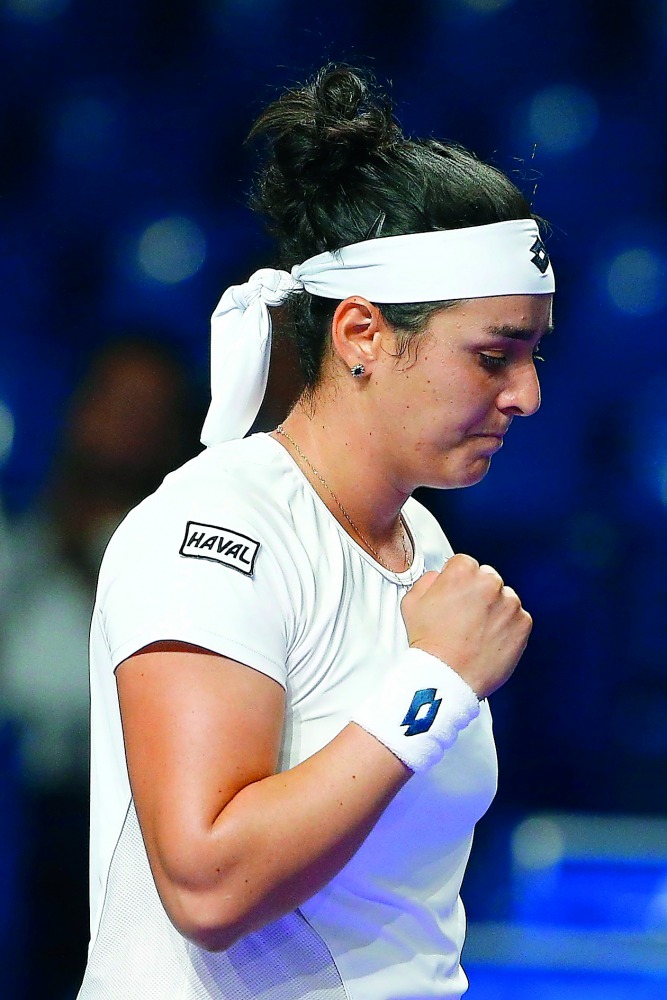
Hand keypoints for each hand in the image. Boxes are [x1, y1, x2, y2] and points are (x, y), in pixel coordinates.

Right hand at [401, 553, 531, 698]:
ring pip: (504, 599)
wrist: (448, 677)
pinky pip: (518, 619)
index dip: (457, 582)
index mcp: (462, 572)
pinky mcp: (523, 624)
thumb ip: (427, 580)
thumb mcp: (412, 603)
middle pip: (487, 579)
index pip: (465, 564)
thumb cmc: (429, 644)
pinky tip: (488, 641)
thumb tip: (438, 577)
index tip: (455, 596)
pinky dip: (507, 628)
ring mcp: (509, 603)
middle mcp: (489, 583)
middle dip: (478, 594)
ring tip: (476, 632)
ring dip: (494, 610)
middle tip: (465, 617)